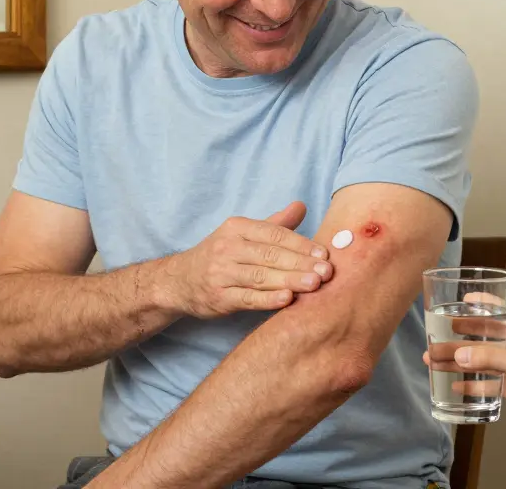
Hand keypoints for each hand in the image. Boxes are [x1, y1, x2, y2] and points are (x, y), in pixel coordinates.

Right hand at [162, 201, 333, 318]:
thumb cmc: (220, 256)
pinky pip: (247, 298)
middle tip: (327, 271)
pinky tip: (287, 300)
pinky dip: (268, 299)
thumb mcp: (241, 234)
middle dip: (301, 263)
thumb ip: (274, 223)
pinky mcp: (219, 297)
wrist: (179, 281)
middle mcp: (228, 247)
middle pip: (270, 255)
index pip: (274, 234)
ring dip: (290, 280)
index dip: (301, 244)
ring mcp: (221, 273)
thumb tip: (302, 205)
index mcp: (236, 228)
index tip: (325, 254)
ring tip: (315, 284)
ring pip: (261, 276)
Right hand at [424, 303, 505, 427]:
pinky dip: (471, 383)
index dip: (478, 305)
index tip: (458, 301)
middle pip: (481, 338)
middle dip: (457, 339)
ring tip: (433, 362)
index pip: (496, 311)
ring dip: (458, 362)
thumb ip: (487, 357)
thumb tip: (456, 355)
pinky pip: (486, 382)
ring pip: (480, 361)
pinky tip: (454, 385)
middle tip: (434, 340)